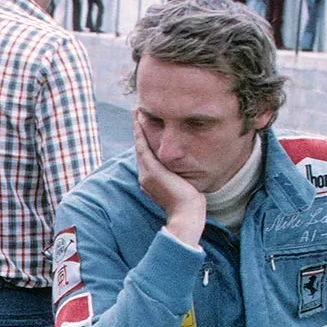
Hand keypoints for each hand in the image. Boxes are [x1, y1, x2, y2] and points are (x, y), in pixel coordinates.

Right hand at [132, 112, 206, 245]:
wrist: (187, 214)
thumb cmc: (190, 204)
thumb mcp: (184, 186)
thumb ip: (180, 177)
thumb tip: (186, 173)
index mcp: (151, 180)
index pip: (146, 155)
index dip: (144, 140)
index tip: (145, 126)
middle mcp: (145, 176)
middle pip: (140, 147)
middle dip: (138, 130)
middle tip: (137, 112)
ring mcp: (147, 173)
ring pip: (139, 145)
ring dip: (137, 127)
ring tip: (136, 111)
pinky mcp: (152, 170)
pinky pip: (143, 146)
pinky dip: (140, 132)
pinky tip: (140, 119)